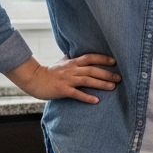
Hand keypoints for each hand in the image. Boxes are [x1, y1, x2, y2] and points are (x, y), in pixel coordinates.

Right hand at [5, 55, 119, 103]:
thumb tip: (74, 52)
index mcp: (72, 63)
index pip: (90, 58)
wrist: (33, 79)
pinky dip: (86, 97)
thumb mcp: (61, 63)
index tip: (115, 61)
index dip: (102, 59)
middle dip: (107, 73)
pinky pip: (76, 93)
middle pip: (92, 70)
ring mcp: (67, 80)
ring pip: (87, 80)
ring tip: (113, 87)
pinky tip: (96, 100)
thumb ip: (70, 58)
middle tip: (119, 78)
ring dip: (101, 84)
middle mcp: (72, 70)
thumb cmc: (48, 72)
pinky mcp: (62, 90)